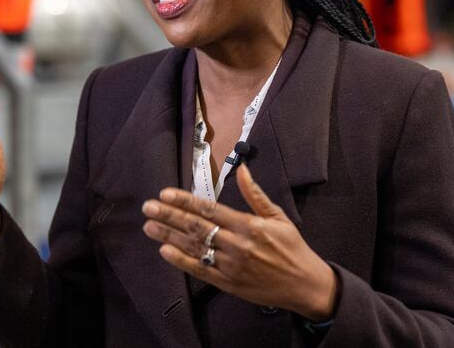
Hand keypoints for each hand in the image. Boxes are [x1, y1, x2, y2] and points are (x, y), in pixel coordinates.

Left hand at [141, 164, 337, 321]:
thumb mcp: (278, 216)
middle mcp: (237, 244)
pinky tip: (165, 251)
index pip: (210, 209)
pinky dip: (181, 261)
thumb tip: (242, 169)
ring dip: (169, 236)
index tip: (166, 194)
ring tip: (149, 226)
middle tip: (149, 207)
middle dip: (169, 216)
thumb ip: (255, 194)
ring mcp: (231, 265)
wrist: (304, 284)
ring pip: (194, 248)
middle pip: (196, 227)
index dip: (185, 201)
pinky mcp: (228, 283)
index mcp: (249, 225)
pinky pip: (200, 270)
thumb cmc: (291, 248)